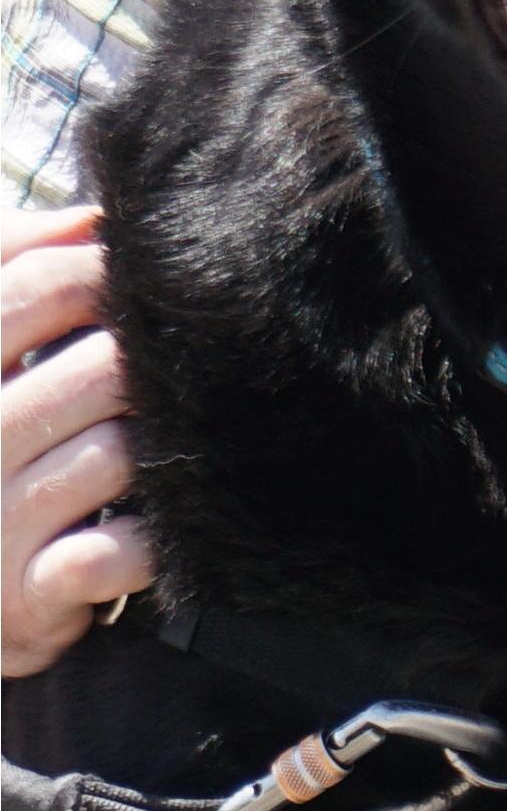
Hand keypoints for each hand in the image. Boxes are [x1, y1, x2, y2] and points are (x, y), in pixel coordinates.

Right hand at [4, 204, 148, 675]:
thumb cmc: (11, 453)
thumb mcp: (3, 364)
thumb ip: (21, 277)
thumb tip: (93, 215)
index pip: (20, 289)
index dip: (100, 271)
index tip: (142, 276)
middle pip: (94, 370)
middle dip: (153, 367)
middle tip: (184, 375)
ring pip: (114, 455)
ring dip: (163, 451)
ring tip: (179, 448)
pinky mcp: (26, 595)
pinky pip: (110, 553)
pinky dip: (148, 544)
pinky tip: (157, 533)